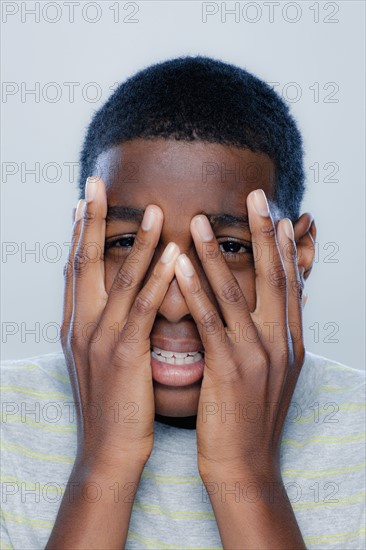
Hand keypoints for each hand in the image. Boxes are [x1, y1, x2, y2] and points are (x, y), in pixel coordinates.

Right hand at [61, 176, 179, 471]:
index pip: (74, 269)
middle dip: (89, 222)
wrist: (108, 450)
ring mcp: (100, 339)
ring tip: (153, 210)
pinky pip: (142, 309)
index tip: (82, 202)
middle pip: (83, 262)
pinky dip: (157, 279)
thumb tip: (119, 299)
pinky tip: (172, 255)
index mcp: (76, 326)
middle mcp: (82, 326)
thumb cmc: (112, 403)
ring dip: (136, 242)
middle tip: (94, 186)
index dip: (76, 233)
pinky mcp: (124, 355)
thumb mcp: (101, 359)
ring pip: (118, 280)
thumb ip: (106, 325)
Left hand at [174, 189, 304, 480]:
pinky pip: (211, 322)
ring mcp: (257, 355)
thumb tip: (262, 310)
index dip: (286, 248)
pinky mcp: (230, 370)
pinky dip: (195, 290)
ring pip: (237, 293)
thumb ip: (268, 337)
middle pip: (274, 276)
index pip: (291, 284)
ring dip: (217, 252)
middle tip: (256, 196)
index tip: (279, 217)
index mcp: (290, 341)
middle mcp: (280, 342)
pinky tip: (180, 265)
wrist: (245, 465)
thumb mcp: (270, 373)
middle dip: (264, 233)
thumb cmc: (250, 418)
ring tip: (199, 219)